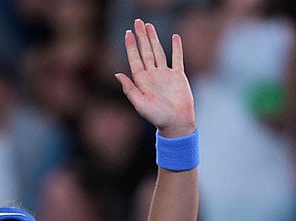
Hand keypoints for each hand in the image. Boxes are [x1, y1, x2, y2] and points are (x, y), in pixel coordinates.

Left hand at [115, 19, 195, 137]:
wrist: (176, 123)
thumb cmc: (157, 117)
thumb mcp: (140, 104)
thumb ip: (129, 89)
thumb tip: (117, 74)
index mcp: (142, 81)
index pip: (135, 59)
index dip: (131, 46)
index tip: (128, 33)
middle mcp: (152, 75)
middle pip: (145, 51)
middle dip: (141, 37)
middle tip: (138, 22)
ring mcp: (165, 74)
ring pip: (159, 52)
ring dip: (154, 39)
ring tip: (149, 26)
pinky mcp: (178, 76)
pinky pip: (177, 58)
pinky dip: (177, 48)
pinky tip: (175, 37)